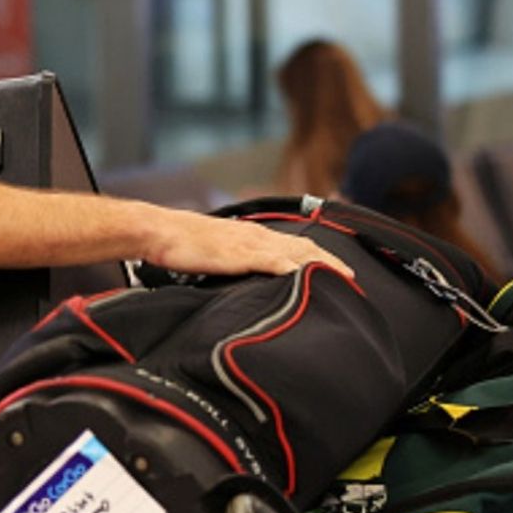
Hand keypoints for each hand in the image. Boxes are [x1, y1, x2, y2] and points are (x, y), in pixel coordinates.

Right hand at [149, 210, 352, 278]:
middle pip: (305, 246)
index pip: (297, 245)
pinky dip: (290, 266)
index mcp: (253, 234)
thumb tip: (252, 279)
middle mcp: (256, 235)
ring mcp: (248, 243)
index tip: (341, 272)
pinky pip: (270, 259)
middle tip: (353, 280)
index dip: (322, 257)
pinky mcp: (236, 254)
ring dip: (321, 264)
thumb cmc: (182, 244)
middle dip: (331, 262)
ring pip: (295, 251)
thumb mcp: (217, 252)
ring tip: (342, 279)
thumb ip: (237, 261)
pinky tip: (304, 275)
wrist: (159, 232)